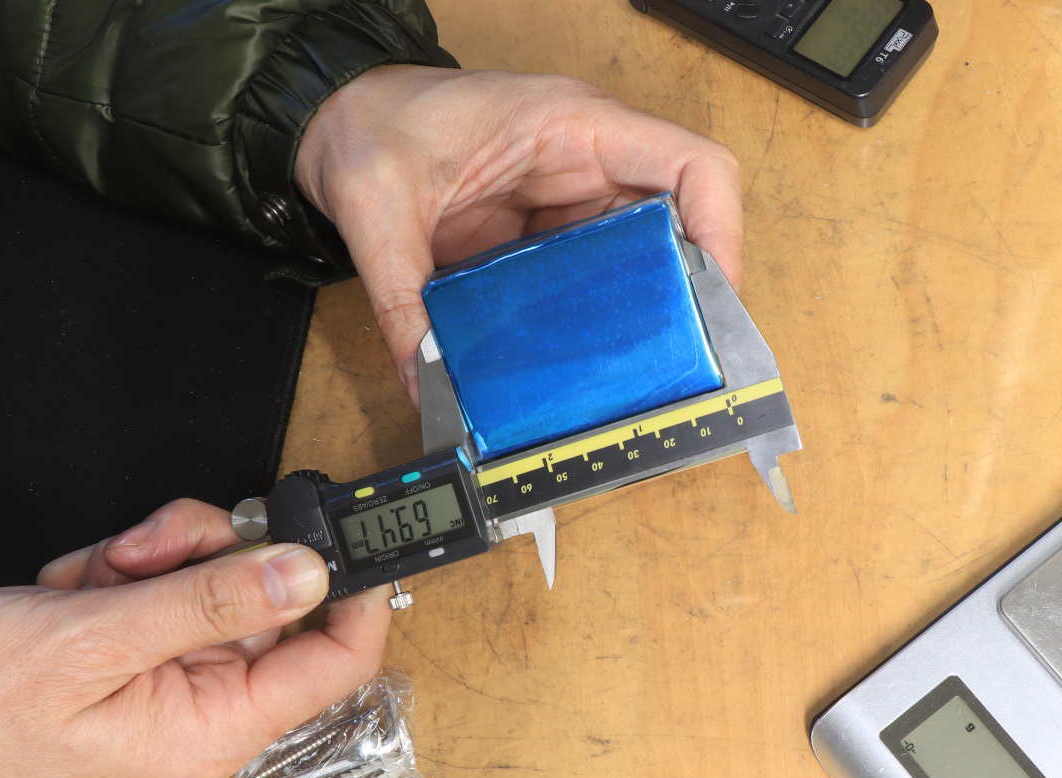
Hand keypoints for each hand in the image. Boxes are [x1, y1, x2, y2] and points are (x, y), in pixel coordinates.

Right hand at [0, 500, 390, 777]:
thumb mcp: (96, 644)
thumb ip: (208, 603)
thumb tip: (306, 572)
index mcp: (219, 725)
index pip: (338, 662)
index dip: (357, 594)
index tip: (345, 535)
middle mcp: (211, 700)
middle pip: (269, 593)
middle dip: (206, 553)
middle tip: (145, 554)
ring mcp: (177, 669)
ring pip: (215, 572)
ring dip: (153, 558)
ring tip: (91, 582)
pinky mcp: (145, 643)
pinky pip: (168, 579)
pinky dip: (119, 570)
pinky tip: (76, 592)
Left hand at [295, 66, 744, 406]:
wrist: (338, 118)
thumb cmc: (370, 125)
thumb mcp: (378, 211)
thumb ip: (402, 300)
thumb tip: (426, 376)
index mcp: (571, 126)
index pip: (692, 165)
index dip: (722, 230)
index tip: (713, 295)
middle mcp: (589, 159)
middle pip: (680, 223)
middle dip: (687, 290)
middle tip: (676, 353)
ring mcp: (574, 196)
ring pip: (645, 257)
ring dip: (645, 310)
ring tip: (634, 366)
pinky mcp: (552, 232)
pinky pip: (600, 276)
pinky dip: (601, 317)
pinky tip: (584, 355)